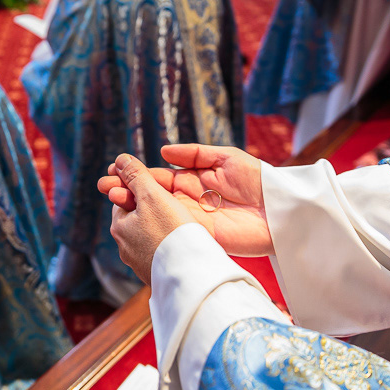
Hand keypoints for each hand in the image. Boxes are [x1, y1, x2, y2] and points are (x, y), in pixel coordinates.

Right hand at [98, 144, 272, 257]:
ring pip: (156, 213)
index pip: (159, 177)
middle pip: (152, 196)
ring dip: (134, 207)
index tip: (116, 169)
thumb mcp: (226, 158)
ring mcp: (192, 220)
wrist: (284, 209)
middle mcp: (189, 200)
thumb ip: (195, 155)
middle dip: (127, 190)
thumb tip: (163, 152)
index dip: (137, 174)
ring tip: (113, 199)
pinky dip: (152, 224)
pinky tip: (134, 217)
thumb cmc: (259, 179)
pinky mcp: (200, 237)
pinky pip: (172, 229)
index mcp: (194, 180)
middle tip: (105, 186)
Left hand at [104, 154, 197, 284]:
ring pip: (149, 234)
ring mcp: (140, 263)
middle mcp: (125, 247)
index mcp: (119, 226)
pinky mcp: (156, 274)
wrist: (191, 275)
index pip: (124, 197)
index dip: (138, 185)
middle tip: (172, 198)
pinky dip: (169, 242)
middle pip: (136, 216)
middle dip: (150, 206)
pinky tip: (183, 240)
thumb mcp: (152, 195)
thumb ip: (135, 175)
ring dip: (161, 225)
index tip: (154, 179)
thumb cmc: (171, 232)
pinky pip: (160, 251)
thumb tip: (119, 158)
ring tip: (182, 219)